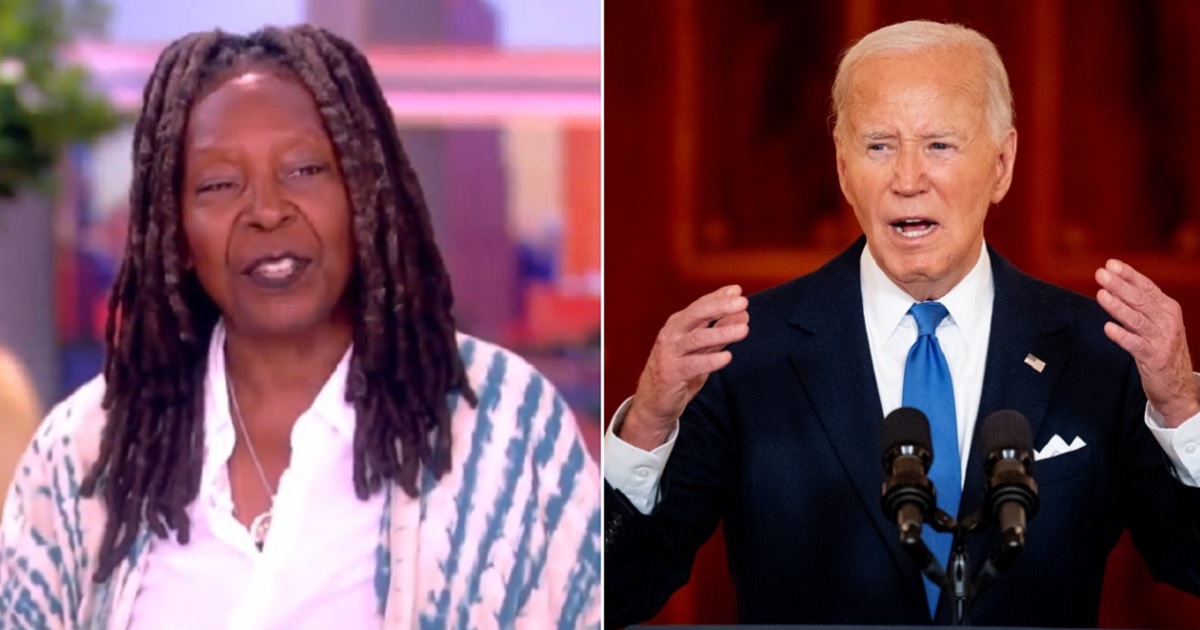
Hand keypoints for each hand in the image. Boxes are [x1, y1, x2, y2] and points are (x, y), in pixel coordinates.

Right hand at [620, 285, 749, 449]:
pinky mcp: (670, 374)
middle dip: (720, 307)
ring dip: (721, 332)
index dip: (718, 297)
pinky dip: (711, 360)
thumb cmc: (679, 371)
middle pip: (696, 315)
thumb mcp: (701, 349)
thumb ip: (719, 332)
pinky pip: (693, 364)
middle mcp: (671, 335)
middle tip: (742, 302)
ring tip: (744, 329)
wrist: (654, 402)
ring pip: (696, 338)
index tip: (737, 290)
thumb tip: (743, 314)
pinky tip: (727, 357)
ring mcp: (669, 353)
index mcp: (678, 325)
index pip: (700, 306)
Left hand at [1096, 259, 1199, 426]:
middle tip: (1101, 274)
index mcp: (1168, 309)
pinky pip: (1135, 344)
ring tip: (1101, 294)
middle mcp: (1167, 321)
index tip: (1110, 264)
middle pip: (1140, 299)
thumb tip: (1114, 284)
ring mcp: (1162, 339)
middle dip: (1119, 285)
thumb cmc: (1161, 349)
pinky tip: (1108, 328)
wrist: (1178, 385)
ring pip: (1136, 319)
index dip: (1129, 275)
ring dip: (1117, 306)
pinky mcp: (1154, 357)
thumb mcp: (1156, 323)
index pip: (1146, 287)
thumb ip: (1140, 306)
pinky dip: (1121, 335)